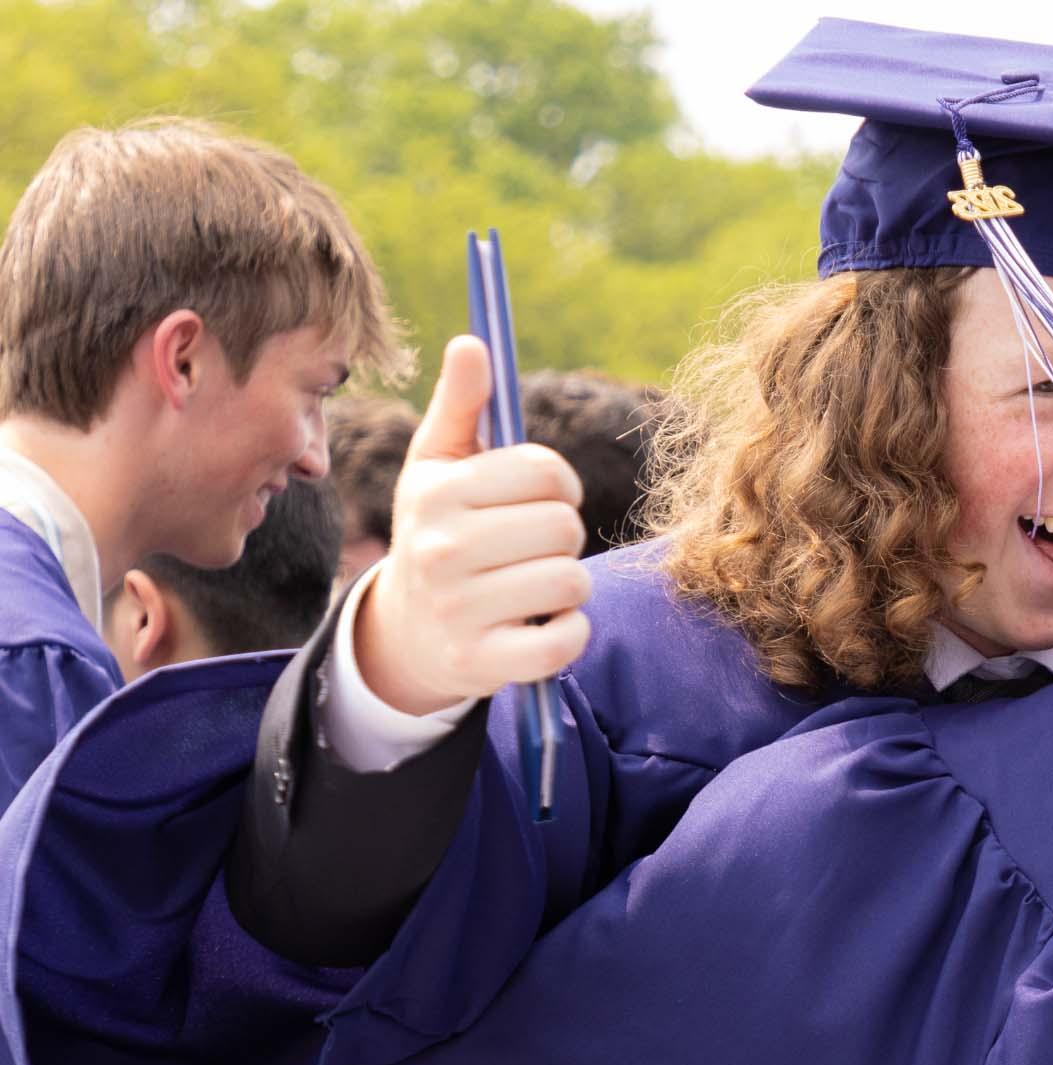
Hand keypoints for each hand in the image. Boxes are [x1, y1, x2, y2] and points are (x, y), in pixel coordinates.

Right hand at [354, 336, 591, 714]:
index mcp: (438, 493)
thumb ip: (461, 405)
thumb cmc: (439, 533)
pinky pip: (565, 641)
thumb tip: (473, 341)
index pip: (546, 471)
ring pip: (572, 581)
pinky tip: (541, 625)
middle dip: (561, 538)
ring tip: (530, 586)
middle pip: (564, 526)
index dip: (558, 486)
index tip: (537, 501)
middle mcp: (441, 549)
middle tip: (528, 550)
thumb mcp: (437, 467)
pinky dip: (569, 633)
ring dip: (567, 586)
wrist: (407, 633)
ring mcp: (459, 610)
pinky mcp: (483, 663)